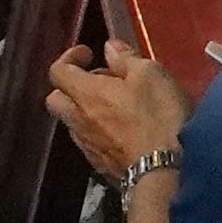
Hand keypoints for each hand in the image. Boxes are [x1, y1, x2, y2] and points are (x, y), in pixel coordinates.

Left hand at [44, 40, 192, 180]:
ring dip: (86, 111)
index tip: (89, 54)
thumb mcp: (150, 75)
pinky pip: (90, 143)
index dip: (69, 58)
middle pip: (56, 99)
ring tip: (118, 107)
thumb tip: (109, 48)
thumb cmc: (158, 117)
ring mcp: (87, 147)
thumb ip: (126, 59)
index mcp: (85, 94)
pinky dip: (99, 132)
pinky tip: (125, 132)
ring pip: (73, 122)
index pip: (57, 71)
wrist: (165, 173)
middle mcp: (78, 121)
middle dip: (71, 86)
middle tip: (101, 81)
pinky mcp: (100, 167)